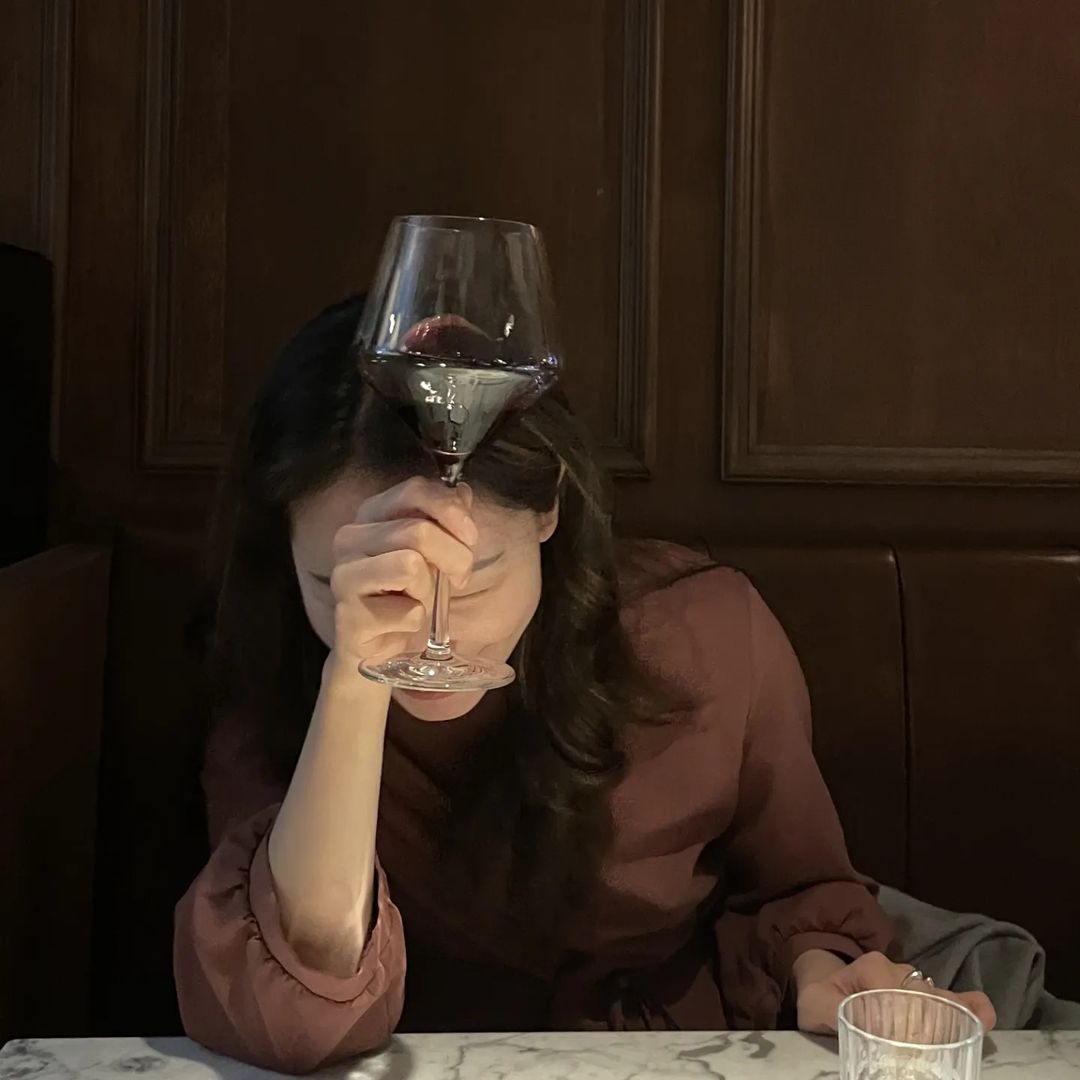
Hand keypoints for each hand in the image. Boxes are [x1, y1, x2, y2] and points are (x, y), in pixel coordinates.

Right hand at [327, 477, 477, 665]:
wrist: (377, 649)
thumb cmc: (405, 595)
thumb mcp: (433, 553)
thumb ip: (445, 520)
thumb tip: (463, 491)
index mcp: (371, 515)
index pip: (414, 490)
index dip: (450, 510)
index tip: (471, 537)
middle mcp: (350, 539)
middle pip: (419, 531)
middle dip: (454, 558)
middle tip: (457, 580)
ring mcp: (344, 576)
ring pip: (410, 565)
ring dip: (427, 590)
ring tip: (416, 600)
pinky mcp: (348, 615)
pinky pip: (406, 612)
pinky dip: (416, 621)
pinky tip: (399, 625)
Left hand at [795, 951, 996, 1034]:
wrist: (826, 983)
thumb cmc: (820, 996)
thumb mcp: (815, 1003)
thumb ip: (830, 1012)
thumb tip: (858, 1031)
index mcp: (872, 969)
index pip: (898, 997)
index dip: (905, 1028)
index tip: (907, 1050)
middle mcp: (899, 971)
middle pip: (925, 1001)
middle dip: (931, 1030)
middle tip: (926, 1055)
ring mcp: (918, 981)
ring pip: (942, 1001)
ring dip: (953, 1023)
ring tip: (959, 1043)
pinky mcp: (929, 994)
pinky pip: (956, 997)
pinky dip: (971, 1008)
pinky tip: (984, 1021)